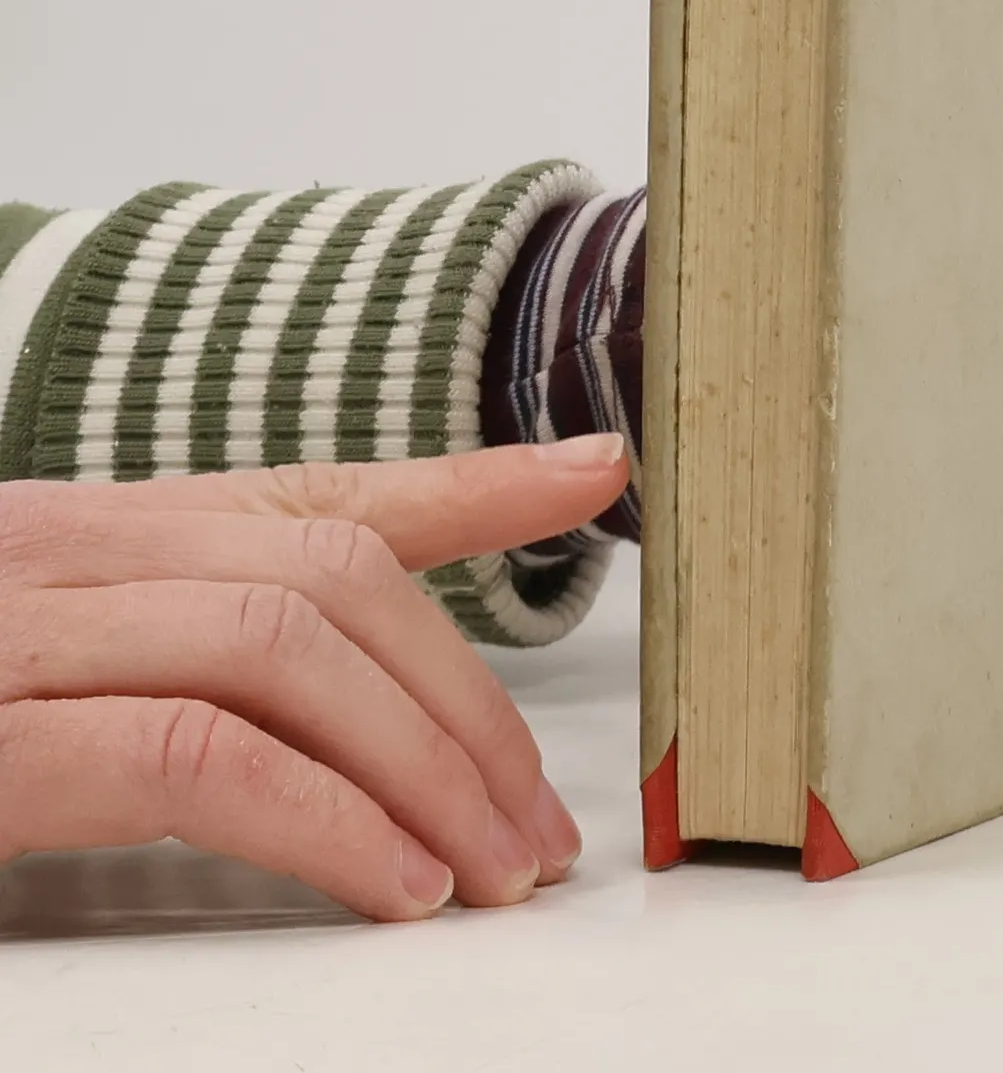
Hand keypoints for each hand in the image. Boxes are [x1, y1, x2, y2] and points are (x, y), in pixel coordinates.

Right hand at [0, 435, 631, 921]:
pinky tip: (390, 883)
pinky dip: (324, 816)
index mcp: (95, 535)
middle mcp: (61, 552)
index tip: (598, 464)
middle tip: (538, 822)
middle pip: (331, 573)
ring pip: (287, 640)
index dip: (474, 478)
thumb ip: (201, 652)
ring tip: (493, 869)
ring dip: (423, 761)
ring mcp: (15, 630)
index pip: (320, 490)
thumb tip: (340, 685)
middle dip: (463, 699)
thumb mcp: (66, 655)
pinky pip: (197, 751)